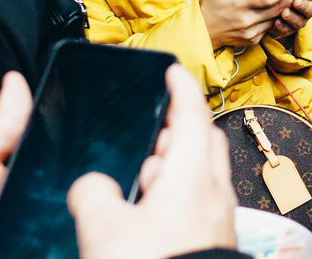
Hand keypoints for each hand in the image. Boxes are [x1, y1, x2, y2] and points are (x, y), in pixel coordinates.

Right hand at [68, 64, 237, 258]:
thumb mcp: (103, 228)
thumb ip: (92, 193)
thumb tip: (93, 185)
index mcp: (192, 175)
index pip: (192, 114)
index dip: (180, 88)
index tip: (171, 71)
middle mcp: (215, 194)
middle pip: (204, 143)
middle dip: (179, 128)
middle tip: (149, 127)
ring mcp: (219, 223)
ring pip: (202, 178)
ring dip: (175, 168)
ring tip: (139, 177)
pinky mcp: (214, 247)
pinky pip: (198, 208)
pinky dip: (176, 199)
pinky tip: (147, 218)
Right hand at [199, 0, 298, 49]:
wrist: (202, 31)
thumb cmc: (209, 5)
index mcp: (238, 4)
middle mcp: (246, 20)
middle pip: (276, 8)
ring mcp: (250, 32)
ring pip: (275, 19)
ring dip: (286, 9)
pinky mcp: (252, 40)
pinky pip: (269, 28)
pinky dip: (275, 19)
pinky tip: (280, 11)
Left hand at [267, 0, 311, 39]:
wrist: (265, 9)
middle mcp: (307, 8)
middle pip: (310, 8)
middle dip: (304, 5)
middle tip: (296, 1)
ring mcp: (299, 20)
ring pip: (299, 21)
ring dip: (292, 17)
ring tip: (284, 12)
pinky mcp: (289, 30)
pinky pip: (287, 30)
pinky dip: (282, 26)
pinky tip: (276, 21)